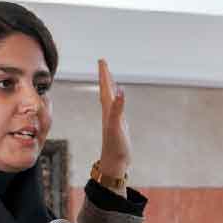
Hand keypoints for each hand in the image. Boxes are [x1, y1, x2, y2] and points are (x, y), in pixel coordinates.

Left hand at [95, 58, 131, 189]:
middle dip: (105, 76)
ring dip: (110, 86)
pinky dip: (117, 99)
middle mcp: (109, 112)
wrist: (114, 163)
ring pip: (110, 98)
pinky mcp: (118, 125)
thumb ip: (117, 108)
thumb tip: (120, 90)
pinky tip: (119, 99)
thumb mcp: (116, 126)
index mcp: (108, 110)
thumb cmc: (115, 146)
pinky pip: (116, 107)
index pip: (105, 87)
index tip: (102, 60)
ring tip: (110, 76)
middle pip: (106, 90)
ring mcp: (113, 118)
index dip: (104, 74)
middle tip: (103, 62)